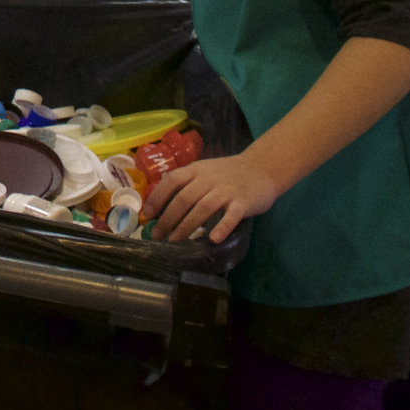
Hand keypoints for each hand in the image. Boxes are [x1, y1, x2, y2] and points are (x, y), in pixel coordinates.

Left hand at [142, 153, 281, 242]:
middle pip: (184, 198)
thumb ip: (185, 181)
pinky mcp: (243, 202)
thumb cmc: (228, 173)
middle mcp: (209, 179)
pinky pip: (231, 216)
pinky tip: (213, 239)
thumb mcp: (203, 170)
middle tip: (157, 235)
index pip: (172, 181)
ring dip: (187, 226)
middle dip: (168, 218)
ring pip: (203, 208)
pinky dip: (222, 227)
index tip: (147, 214)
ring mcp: (226, 191)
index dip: (157, 197)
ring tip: (174, 241)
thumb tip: (159, 199)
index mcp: (196, 170)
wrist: (262, 168)